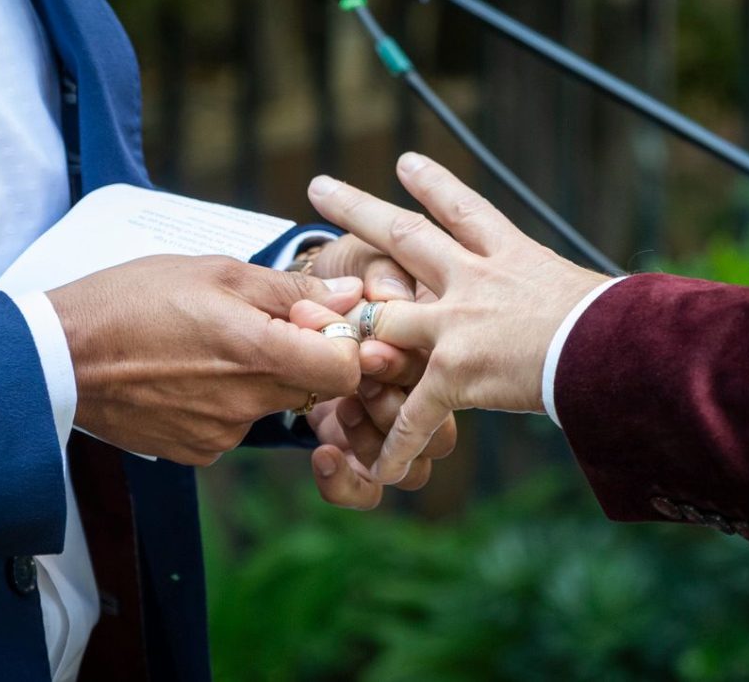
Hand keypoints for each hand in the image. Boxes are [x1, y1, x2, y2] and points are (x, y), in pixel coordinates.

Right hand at [47, 255, 362, 464]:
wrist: (58, 357)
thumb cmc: (131, 301)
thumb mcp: (214, 272)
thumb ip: (290, 291)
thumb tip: (351, 296)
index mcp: (258, 353)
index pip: (348, 369)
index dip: (342, 342)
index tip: (312, 321)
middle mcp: (247, 404)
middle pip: (312, 386)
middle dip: (299, 354)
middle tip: (253, 323)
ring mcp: (222, 434)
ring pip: (270, 403)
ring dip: (257, 376)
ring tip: (206, 345)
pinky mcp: (197, 450)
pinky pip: (234, 424)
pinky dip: (224, 401)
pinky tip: (186, 375)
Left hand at [300, 238, 457, 507]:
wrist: (304, 302)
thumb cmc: (347, 275)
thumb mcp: (365, 257)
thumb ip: (380, 271)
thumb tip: (387, 292)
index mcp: (441, 347)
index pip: (444, 370)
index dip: (407, 364)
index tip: (368, 349)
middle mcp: (429, 392)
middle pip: (439, 426)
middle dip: (394, 402)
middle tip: (358, 378)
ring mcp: (399, 427)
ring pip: (416, 466)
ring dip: (378, 439)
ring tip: (343, 408)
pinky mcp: (363, 453)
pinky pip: (368, 491)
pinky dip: (347, 482)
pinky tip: (323, 453)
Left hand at [306, 152, 608, 483]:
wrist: (626, 348)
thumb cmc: (621, 323)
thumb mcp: (580, 290)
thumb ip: (552, 294)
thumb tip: (580, 303)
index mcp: (509, 255)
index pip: (463, 209)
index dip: (432, 183)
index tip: (405, 161)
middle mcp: (474, 278)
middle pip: (402, 235)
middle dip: (358, 208)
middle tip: (319, 186)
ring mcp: (457, 322)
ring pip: (382, 318)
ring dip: (344, 326)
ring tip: (307, 322)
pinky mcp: (456, 371)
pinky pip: (414, 413)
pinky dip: (397, 445)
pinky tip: (378, 469)